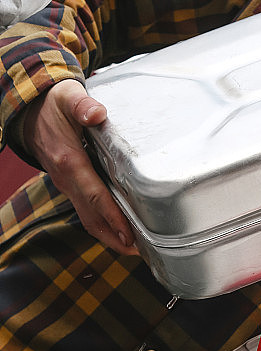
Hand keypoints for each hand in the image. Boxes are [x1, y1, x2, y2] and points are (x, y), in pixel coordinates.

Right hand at [22, 80, 137, 254]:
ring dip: (110, 235)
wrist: (29, 110)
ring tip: (135, 248)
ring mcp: (67, 184)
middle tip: (141, 252)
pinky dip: (103, 223)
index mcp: (69, 161)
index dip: (113, 217)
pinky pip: (87, 209)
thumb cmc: (53, 104)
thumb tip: (97, 113)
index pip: (94, 195)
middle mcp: (66, 179)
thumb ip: (82, 105)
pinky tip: (122, 230)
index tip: (130, 235)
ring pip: (88, 217)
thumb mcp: (68, 98)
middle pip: (92, 216)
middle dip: (115, 237)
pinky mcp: (71, 184)